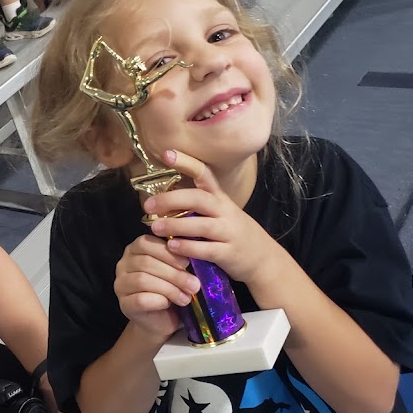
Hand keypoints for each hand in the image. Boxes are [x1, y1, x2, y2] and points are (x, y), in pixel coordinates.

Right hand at [115, 233, 191, 338]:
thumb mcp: (175, 269)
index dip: (167, 252)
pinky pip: (140, 299)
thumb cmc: (170, 289)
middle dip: (173, 274)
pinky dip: (159, 301)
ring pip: (143, 280)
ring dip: (169, 289)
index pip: (145, 243)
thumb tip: (193, 255)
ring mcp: (120, 285)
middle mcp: (123, 265)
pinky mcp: (124, 305)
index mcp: (135, 250)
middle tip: (194, 285)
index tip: (187, 263)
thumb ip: (178, 259)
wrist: (162, 319)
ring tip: (186, 297)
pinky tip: (170, 304)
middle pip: (146, 262)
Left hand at [143, 149, 281, 291]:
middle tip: (148, 205)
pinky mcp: (229, 253)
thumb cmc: (232, 233)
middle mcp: (225, 211)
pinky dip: (188, 247)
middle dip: (171, 199)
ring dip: (176, 225)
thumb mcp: (219, 213)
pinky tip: (172, 246)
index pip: (204, 174)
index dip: (186, 162)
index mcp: (219, 198)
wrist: (264, 258)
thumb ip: (195, 206)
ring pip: (202, 225)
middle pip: (199, 198)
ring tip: (155, 227)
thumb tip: (161, 199)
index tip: (167, 153)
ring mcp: (229, 232)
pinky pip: (207, 249)